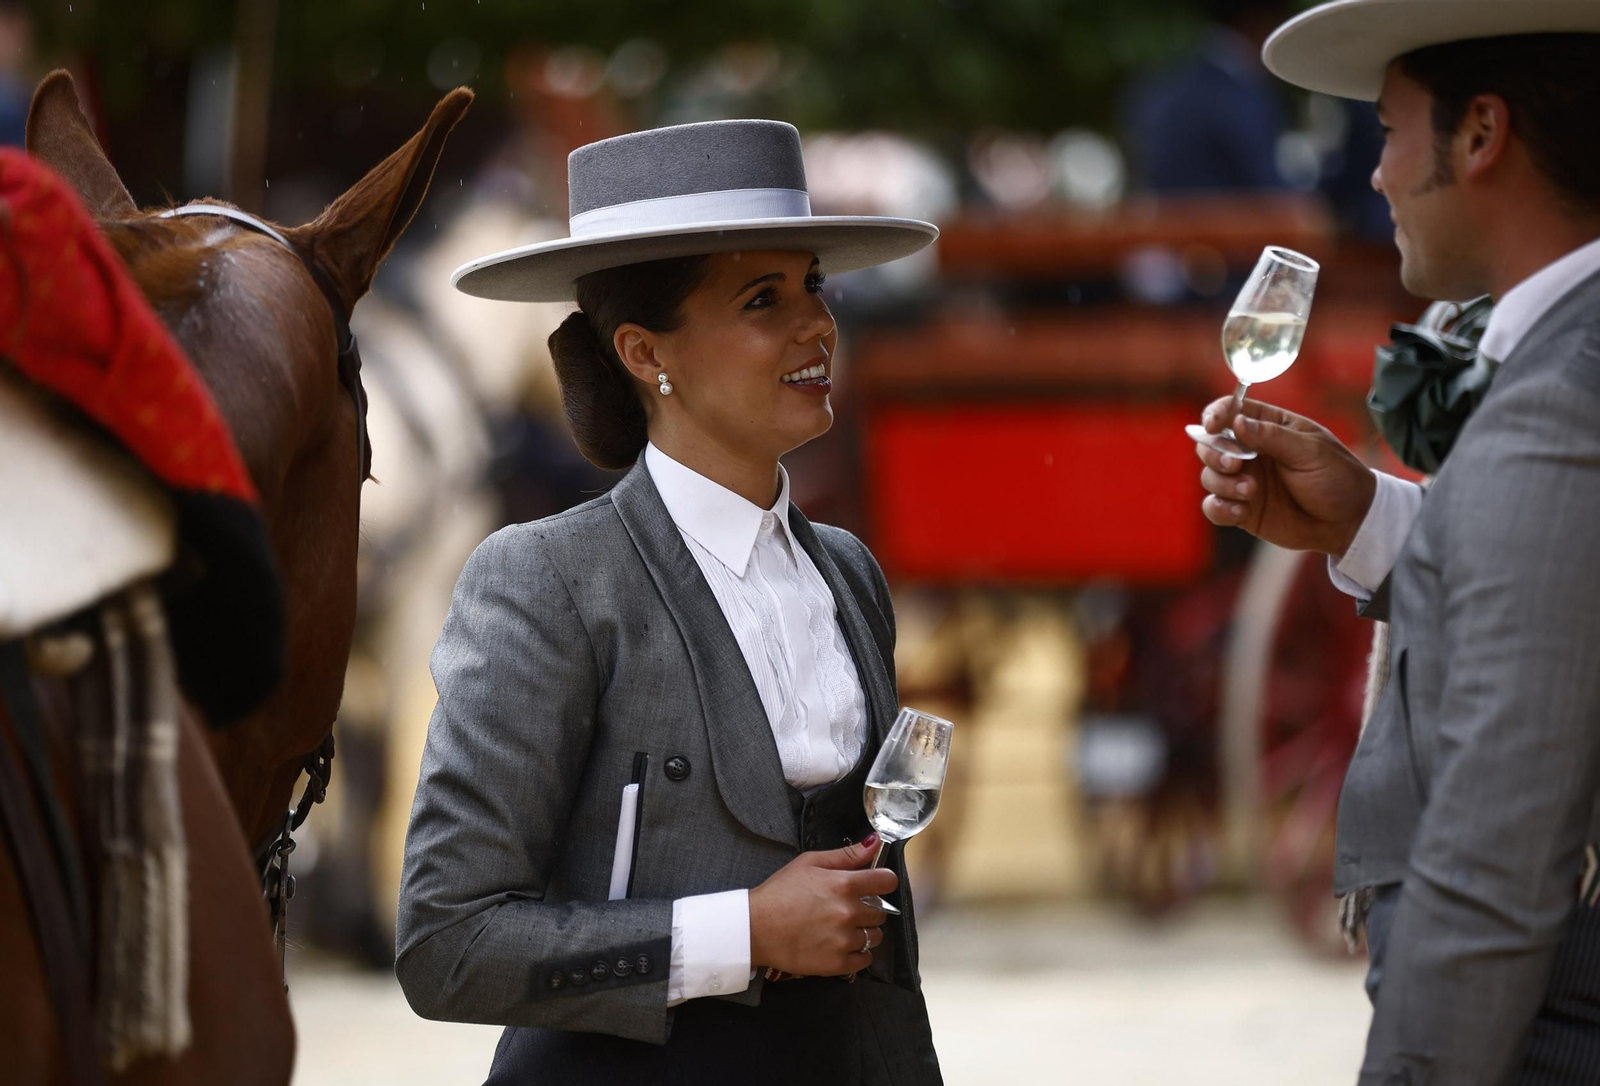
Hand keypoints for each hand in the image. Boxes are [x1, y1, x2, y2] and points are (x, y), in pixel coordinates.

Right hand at [748, 834, 894, 977]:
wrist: (755, 928)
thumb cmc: (779, 893)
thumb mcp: (809, 863)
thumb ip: (846, 855)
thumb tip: (874, 842)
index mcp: (843, 885)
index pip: (887, 882)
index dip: (882, 881)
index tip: (874, 885)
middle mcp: (848, 913)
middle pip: (881, 911)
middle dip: (868, 908)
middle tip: (846, 908)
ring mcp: (844, 940)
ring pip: (874, 936)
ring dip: (863, 931)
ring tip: (840, 928)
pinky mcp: (837, 964)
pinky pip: (865, 960)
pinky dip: (857, 953)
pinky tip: (840, 944)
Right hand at [1195, 397, 1376, 556]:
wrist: (1350, 522)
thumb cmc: (1337, 478)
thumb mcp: (1310, 451)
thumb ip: (1272, 436)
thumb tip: (1237, 422)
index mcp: (1269, 427)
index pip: (1231, 410)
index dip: (1215, 414)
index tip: (1212, 426)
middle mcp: (1251, 452)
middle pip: (1211, 444)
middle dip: (1214, 453)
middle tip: (1234, 465)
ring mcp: (1244, 481)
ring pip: (1209, 476)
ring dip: (1222, 483)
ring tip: (1250, 492)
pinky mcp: (1242, 509)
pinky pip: (1214, 507)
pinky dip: (1219, 508)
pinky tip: (1240, 511)